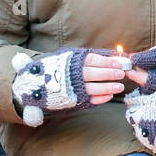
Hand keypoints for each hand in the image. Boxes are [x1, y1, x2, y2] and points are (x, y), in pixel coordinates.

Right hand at [11, 47, 126, 126]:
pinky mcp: (72, 102)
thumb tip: (112, 54)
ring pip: (93, 88)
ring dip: (108, 87)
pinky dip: (100, 99)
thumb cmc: (56, 68)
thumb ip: (88, 56)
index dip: (107, 61)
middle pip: (94, 74)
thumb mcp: (68, 57)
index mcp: (71, 63)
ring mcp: (72, 90)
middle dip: (110, 74)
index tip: (120, 62)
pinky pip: (88, 101)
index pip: (92, 60)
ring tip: (120, 86)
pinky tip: (109, 96)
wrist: (32, 86)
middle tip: (122, 73)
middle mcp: (71, 76)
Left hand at [126, 37, 155, 105]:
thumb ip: (149, 58)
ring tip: (153, 57)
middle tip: (141, 56)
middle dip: (141, 71)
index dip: (132, 72)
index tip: (125, 64)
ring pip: (151, 86)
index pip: (144, 80)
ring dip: (148, 73)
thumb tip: (132, 59)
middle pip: (146, 85)